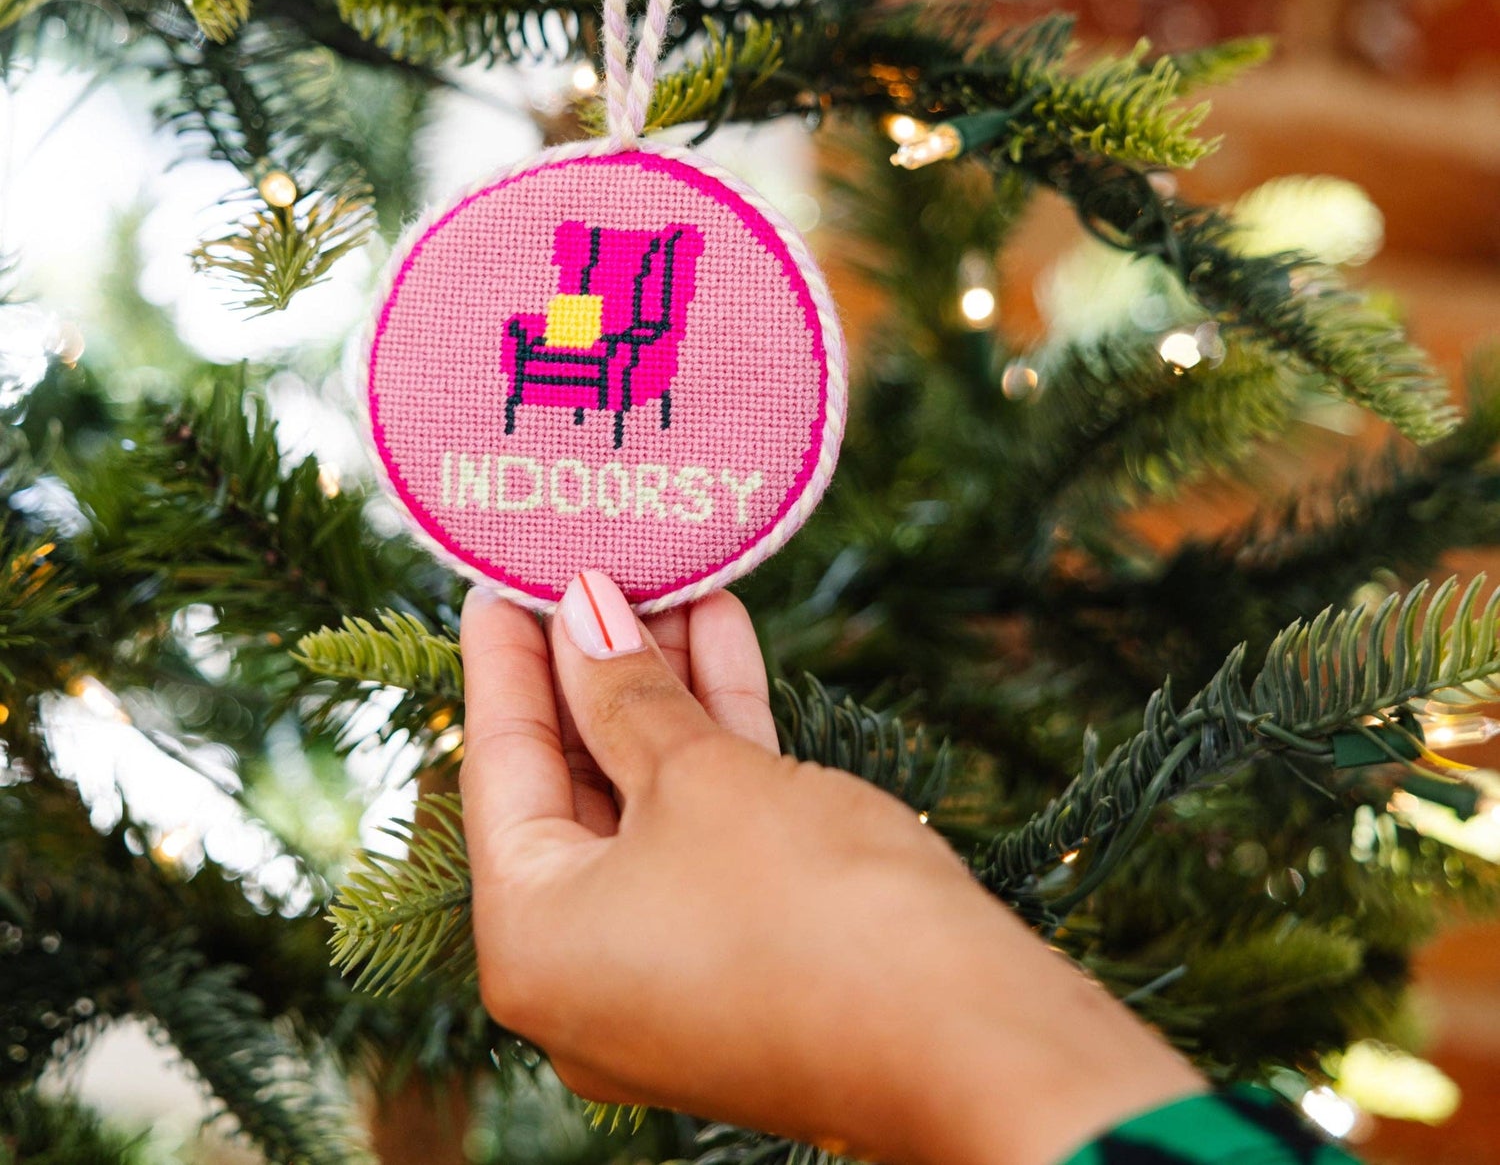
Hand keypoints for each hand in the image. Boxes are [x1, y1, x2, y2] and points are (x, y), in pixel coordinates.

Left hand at [460, 571, 1200, 1164]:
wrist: (968, 1034)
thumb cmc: (804, 904)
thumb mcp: (697, 776)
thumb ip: (626, 693)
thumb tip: (582, 614)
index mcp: (531, 943)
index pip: (498, 768)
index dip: (504, 660)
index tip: (500, 576)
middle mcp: (584, 969)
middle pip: (571, 781)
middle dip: (595, 662)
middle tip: (594, 560)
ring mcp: (669, 965)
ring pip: (647, 796)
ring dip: (662, 684)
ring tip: (670, 576)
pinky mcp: (746, 951)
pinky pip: (706, 824)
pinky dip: (714, 734)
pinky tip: (724, 633)